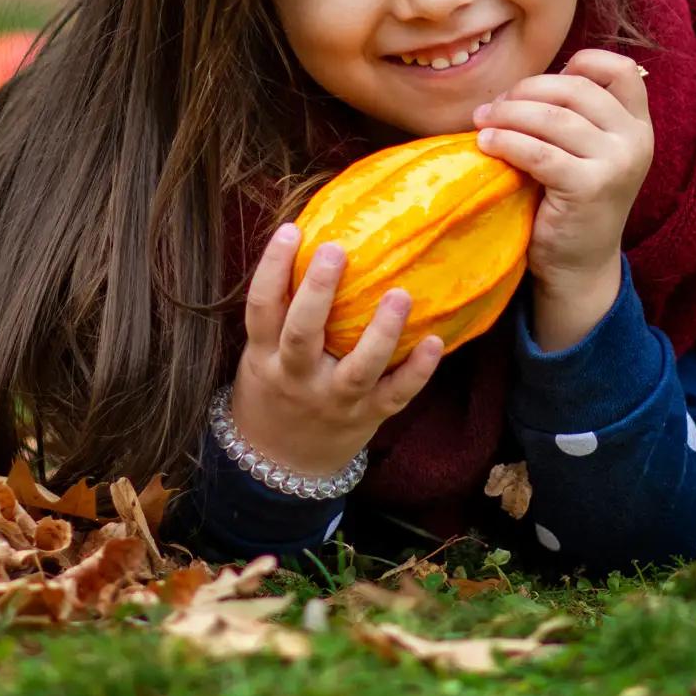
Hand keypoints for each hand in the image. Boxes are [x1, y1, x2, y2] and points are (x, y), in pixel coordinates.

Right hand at [228, 222, 445, 477]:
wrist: (279, 464)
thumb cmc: (275, 390)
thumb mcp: (261, 355)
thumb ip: (282, 313)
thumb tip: (312, 240)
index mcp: (265, 357)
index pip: (262, 308)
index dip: (272, 268)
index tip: (290, 230)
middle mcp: (297, 378)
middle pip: (303, 333)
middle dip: (318, 292)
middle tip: (335, 250)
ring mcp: (334, 400)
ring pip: (357, 369)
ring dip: (381, 332)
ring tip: (400, 294)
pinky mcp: (367, 417)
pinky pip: (395, 395)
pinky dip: (417, 372)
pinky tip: (434, 341)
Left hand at [472, 48, 653, 291]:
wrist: (579, 264)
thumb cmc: (571, 200)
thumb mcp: (585, 150)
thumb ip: (573, 113)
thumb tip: (520, 82)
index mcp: (638, 124)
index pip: (618, 69)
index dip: (578, 63)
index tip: (538, 86)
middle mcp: (636, 139)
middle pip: (575, 88)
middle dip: (525, 91)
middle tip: (493, 106)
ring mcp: (617, 163)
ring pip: (552, 118)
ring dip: (508, 115)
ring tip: (482, 122)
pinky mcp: (589, 187)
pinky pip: (538, 151)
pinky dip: (506, 142)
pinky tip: (486, 144)